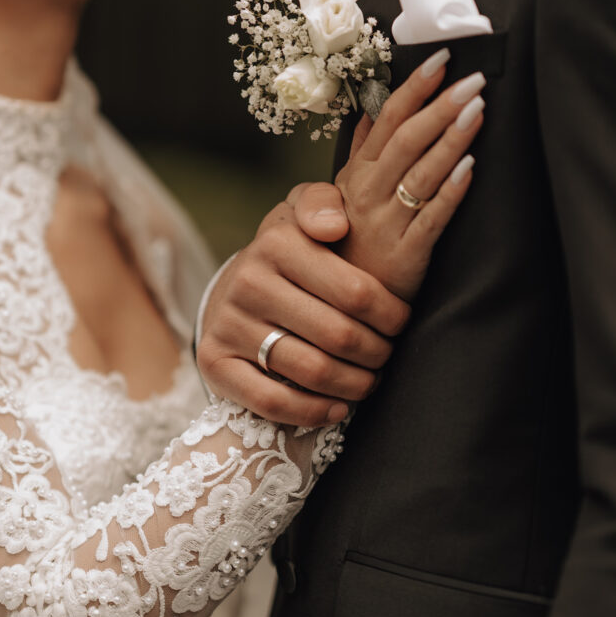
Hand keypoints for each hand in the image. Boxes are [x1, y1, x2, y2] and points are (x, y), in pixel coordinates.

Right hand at [196, 196, 409, 426]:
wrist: (234, 285)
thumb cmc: (292, 251)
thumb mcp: (304, 212)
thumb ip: (323, 204)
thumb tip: (334, 228)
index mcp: (278, 242)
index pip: (357, 292)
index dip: (391, 316)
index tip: (400, 322)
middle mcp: (249, 282)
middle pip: (339, 336)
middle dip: (377, 353)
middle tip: (387, 356)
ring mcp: (228, 324)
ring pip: (312, 371)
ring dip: (354, 385)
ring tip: (369, 381)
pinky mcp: (214, 362)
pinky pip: (271, 400)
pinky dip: (313, 411)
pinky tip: (338, 408)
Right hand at [333, 59, 483, 298]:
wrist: (335, 306)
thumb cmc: (348, 244)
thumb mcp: (342, 194)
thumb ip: (360, 152)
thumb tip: (372, 110)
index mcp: (356, 175)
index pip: (386, 121)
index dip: (413, 89)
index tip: (440, 60)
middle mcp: (368, 195)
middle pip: (405, 141)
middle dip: (440, 106)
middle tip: (472, 80)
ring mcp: (385, 224)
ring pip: (419, 173)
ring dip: (450, 139)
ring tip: (478, 110)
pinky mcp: (404, 256)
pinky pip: (430, 219)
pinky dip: (450, 192)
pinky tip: (470, 169)